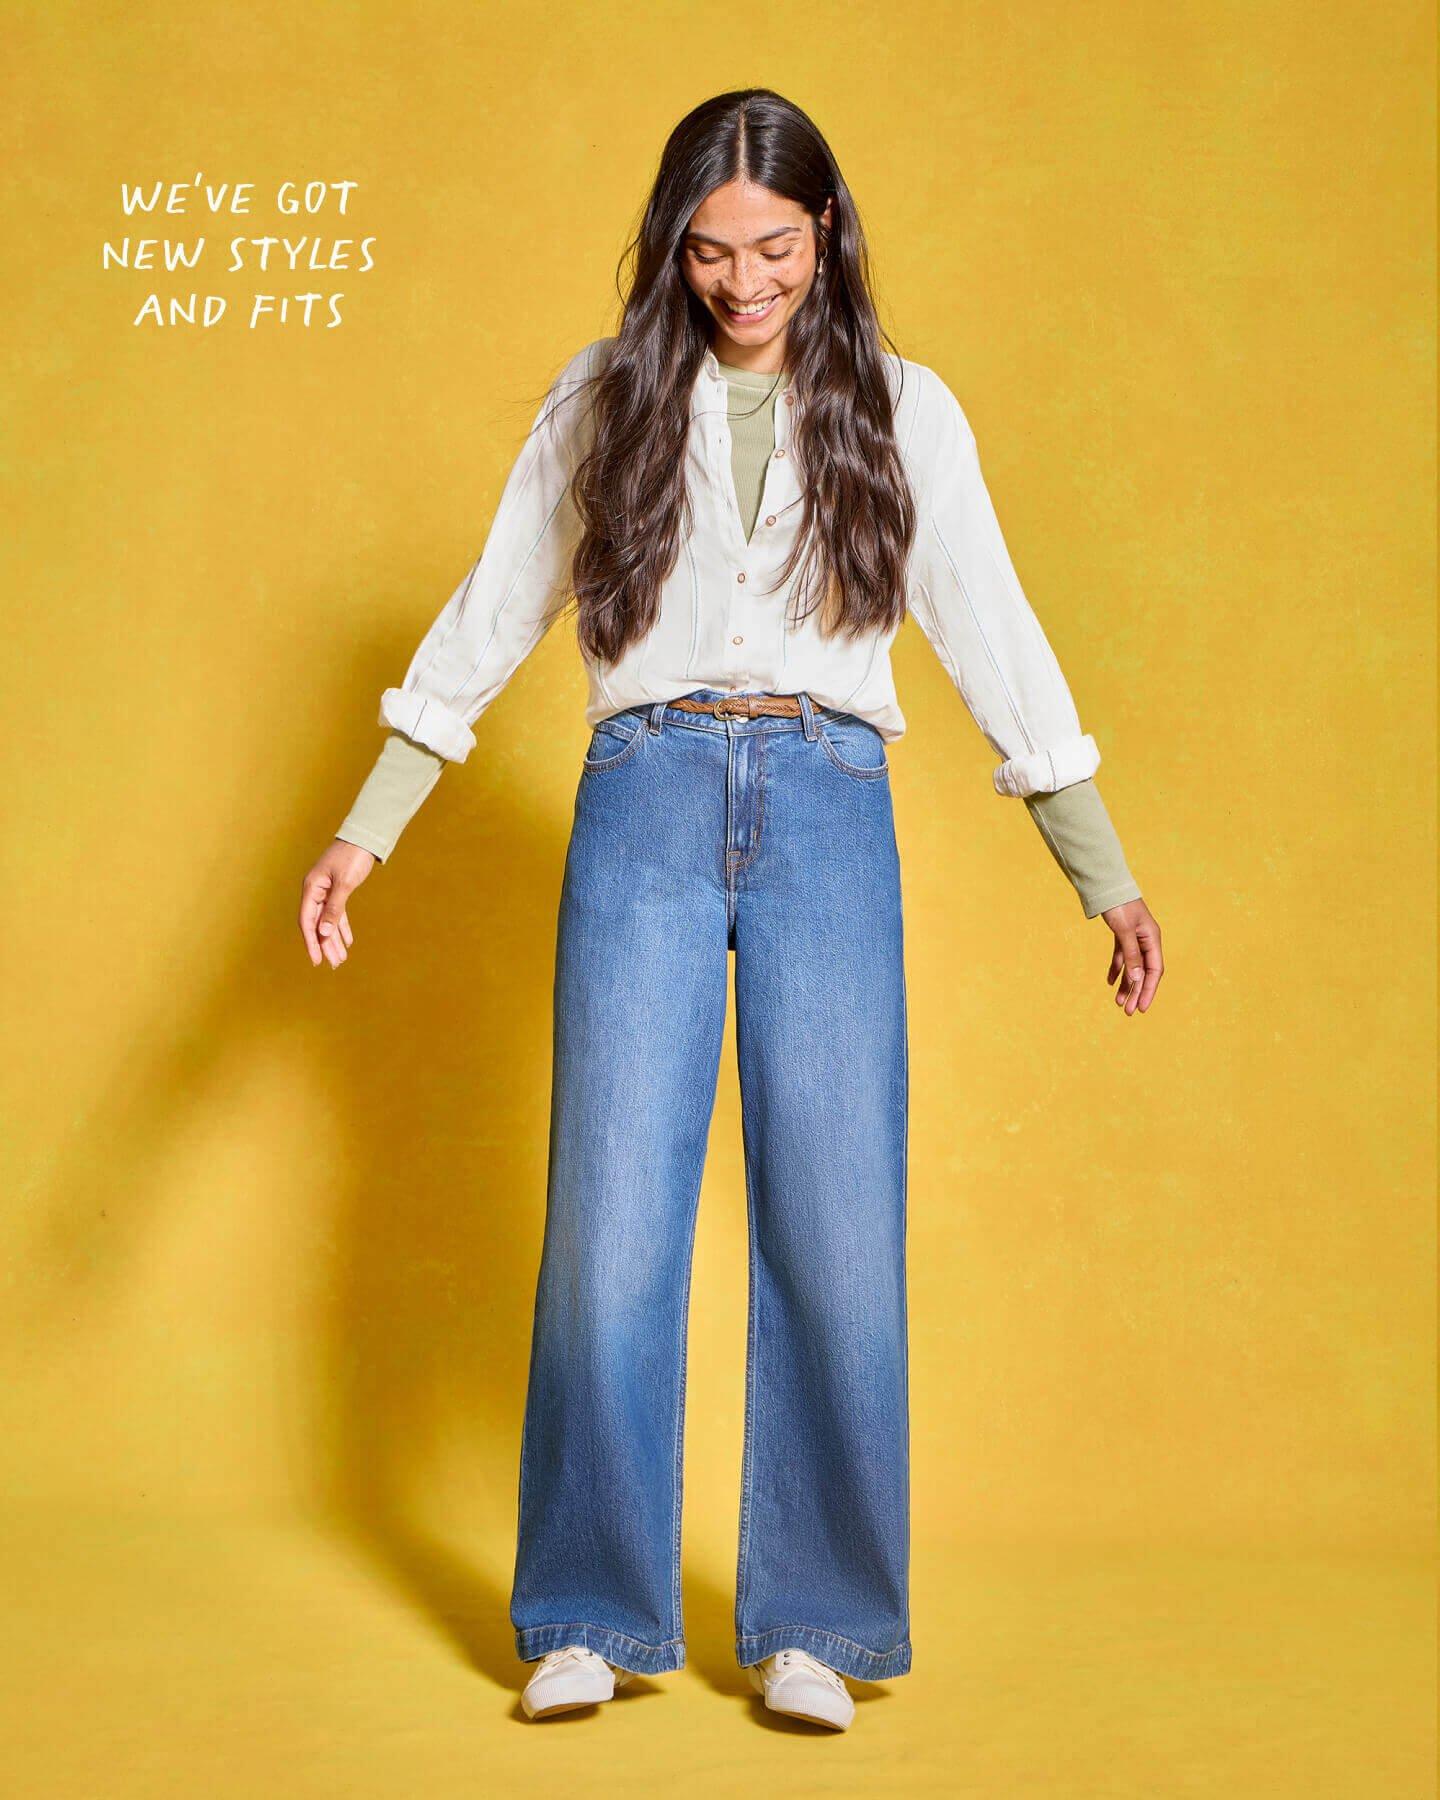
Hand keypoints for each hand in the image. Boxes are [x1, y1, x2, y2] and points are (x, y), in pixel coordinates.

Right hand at [299, 839, 376, 967]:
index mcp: (312, 888)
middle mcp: (316, 891)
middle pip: (318, 924)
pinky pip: (338, 913)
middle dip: (326, 945)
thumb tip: (324, 933)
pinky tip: (347, 941)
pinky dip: (342, 927)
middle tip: (334, 965)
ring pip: (328, 921)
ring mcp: (326, 890)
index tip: (316, 961)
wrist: (364, 837)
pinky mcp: (337, 889)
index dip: (311, 942)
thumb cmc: (352, 857)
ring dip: (334, 940)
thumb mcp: (344, 884)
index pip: (307, 921)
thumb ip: (334, 909)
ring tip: (341, 959)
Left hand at [1100, 896, 1162, 1014]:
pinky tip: (1110, 983)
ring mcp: (1135, 938)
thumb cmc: (1119, 906)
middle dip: (1137, 993)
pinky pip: (1122, 957)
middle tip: (1128, 1012)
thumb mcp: (1124, 931)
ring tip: (1118, 1003)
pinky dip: (1117, 969)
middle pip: (1143, 972)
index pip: (1154, 971)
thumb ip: (1131, 955)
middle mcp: (1146, 940)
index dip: (1149, 990)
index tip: (1142, 1007)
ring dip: (1127, 985)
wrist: (1107, 886)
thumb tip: (1137, 980)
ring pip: (1132, 967)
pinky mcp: (1123, 935)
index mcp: (1152, 939)